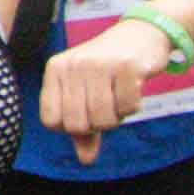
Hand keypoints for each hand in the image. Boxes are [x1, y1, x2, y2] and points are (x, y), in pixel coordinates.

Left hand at [37, 23, 162, 160]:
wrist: (142, 33)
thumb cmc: (108, 69)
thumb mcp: (87, 93)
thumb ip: (83, 129)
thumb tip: (86, 160)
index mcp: (56, 69)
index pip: (51, 121)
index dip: (71, 127)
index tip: (85, 112)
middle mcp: (73, 64)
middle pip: (78, 125)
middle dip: (97, 125)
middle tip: (107, 105)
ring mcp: (99, 64)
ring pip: (103, 119)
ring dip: (117, 117)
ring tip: (118, 97)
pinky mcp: (127, 65)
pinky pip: (128, 108)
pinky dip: (134, 106)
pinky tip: (133, 88)